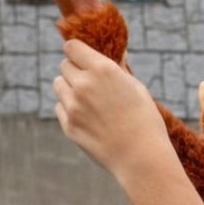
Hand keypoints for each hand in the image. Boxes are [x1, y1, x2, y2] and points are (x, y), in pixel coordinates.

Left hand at [54, 39, 171, 188]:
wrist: (141, 157)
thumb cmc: (145, 121)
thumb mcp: (136, 88)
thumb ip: (119, 68)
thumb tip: (118, 51)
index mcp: (102, 69)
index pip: (71, 47)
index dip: (77, 52)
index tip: (83, 57)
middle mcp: (83, 85)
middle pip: (64, 66)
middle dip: (75, 71)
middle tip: (91, 83)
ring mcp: (73, 106)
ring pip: (58, 85)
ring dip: (69, 89)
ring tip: (89, 101)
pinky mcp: (68, 126)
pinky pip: (60, 107)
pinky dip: (70, 109)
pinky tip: (89, 118)